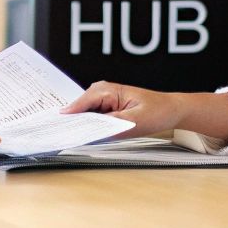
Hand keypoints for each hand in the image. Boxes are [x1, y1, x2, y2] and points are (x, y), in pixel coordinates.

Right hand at [62, 82, 227, 141]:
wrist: (171, 109)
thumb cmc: (157, 111)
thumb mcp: (136, 122)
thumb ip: (113, 126)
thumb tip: (93, 131)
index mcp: (110, 90)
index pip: (83, 103)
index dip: (69, 116)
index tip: (56, 128)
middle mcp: (103, 90)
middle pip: (79, 107)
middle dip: (70, 121)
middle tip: (57, 136)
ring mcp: (103, 98)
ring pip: (83, 112)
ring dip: (77, 123)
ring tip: (66, 137)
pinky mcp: (106, 106)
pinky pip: (90, 115)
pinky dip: (86, 124)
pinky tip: (81, 134)